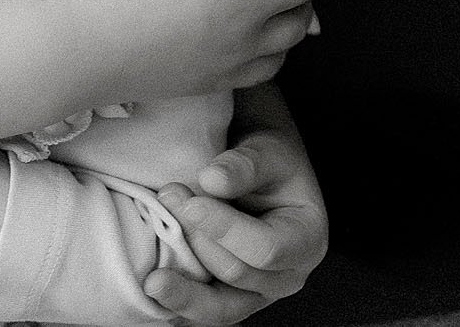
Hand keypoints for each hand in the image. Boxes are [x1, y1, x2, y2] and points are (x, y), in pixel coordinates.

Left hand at [146, 99, 327, 324]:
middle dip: (196, 241)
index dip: (225, 230)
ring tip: (152, 280)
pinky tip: (153, 293)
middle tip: (166, 199)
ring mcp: (258, 294)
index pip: (266, 247)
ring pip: (220, 308)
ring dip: (184, 292)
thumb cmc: (270, 159)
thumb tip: (212, 180)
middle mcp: (288, 276)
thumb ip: (245, 164)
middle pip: (238, 274)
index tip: (190, 204)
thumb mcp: (268, 150)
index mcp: (307, 240)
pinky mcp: (230, 299)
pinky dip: (178, 304)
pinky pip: (203, 311)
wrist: (261, 171)